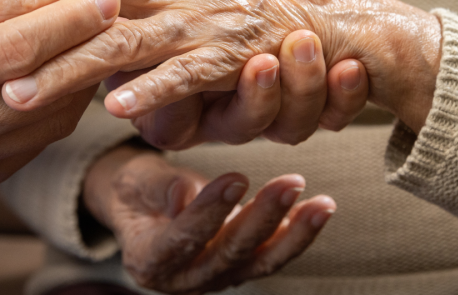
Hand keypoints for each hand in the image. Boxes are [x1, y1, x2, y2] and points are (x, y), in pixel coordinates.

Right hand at [0, 0, 119, 188]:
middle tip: (120, 9)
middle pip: (42, 88)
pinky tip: (70, 70)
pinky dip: (65, 101)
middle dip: (87, 44)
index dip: (67, 21)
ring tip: (98, 36)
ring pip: (54, 118)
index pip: (15, 49)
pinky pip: (44, 136)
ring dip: (84, 74)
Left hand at [0, 0, 440, 133]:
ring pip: (121, 43)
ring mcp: (198, 21)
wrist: (328, 20)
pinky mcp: (230, 57)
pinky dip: (155, 91)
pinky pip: (186, 76)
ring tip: (15, 89)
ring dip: (68, 66)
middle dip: (25, 1)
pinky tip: (116, 109)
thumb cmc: (250, 2)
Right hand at [82, 146, 335, 294]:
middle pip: (228, 254)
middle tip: (290, 184)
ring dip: (294, 233)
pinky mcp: (238, 269)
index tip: (236, 178)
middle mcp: (184, 279)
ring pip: (259, 261)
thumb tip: (184, 195)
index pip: (182, 240)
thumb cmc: (135, 190)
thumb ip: (159, 188)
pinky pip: (270, 256)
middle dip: (264, 218)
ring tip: (322, 204)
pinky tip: (318, 210)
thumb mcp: (135, 181)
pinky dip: (296, 235)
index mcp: (149, 260)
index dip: (209, 211)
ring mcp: (214, 278)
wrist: (143, 207)